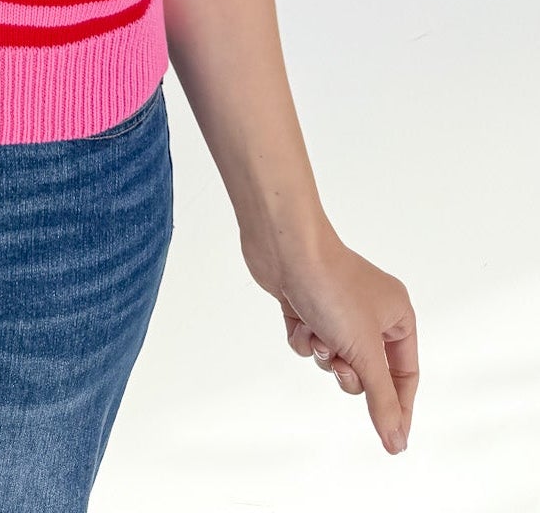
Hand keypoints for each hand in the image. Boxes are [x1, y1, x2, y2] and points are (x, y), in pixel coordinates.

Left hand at [240, 226, 417, 454]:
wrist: (285, 248)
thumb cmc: (331, 288)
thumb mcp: (364, 351)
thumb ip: (382, 400)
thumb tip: (398, 442)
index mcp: (397, 314)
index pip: (406, 374)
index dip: (399, 407)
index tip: (393, 441)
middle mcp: (370, 311)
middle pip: (367, 372)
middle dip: (350, 372)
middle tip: (341, 361)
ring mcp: (337, 309)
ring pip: (335, 359)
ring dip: (324, 353)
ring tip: (318, 331)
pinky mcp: (308, 308)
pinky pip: (311, 344)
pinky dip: (303, 339)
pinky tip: (298, 318)